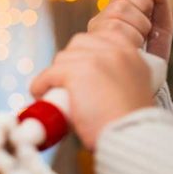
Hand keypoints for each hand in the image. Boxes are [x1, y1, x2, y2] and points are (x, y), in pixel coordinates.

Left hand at [30, 32, 154, 149]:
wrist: (132, 137)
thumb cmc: (129, 122)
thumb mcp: (133, 88)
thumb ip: (118, 76)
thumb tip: (93, 79)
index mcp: (131, 53)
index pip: (100, 36)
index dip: (85, 51)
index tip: (79, 67)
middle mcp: (115, 50)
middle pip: (79, 42)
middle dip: (69, 60)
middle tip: (66, 82)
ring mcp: (96, 58)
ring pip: (62, 57)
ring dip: (55, 74)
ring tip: (54, 91)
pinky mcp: (77, 72)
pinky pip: (49, 73)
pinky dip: (41, 84)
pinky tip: (40, 94)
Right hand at [86, 0, 172, 60]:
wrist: (138, 91)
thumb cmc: (148, 61)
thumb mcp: (159, 31)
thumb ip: (159, 3)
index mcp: (115, 13)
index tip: (148, 16)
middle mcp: (100, 23)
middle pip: (120, 6)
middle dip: (140, 21)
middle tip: (142, 39)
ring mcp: (90, 37)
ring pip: (112, 20)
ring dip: (133, 35)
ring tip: (133, 50)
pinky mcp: (83, 51)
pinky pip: (103, 37)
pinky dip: (122, 46)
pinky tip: (125, 55)